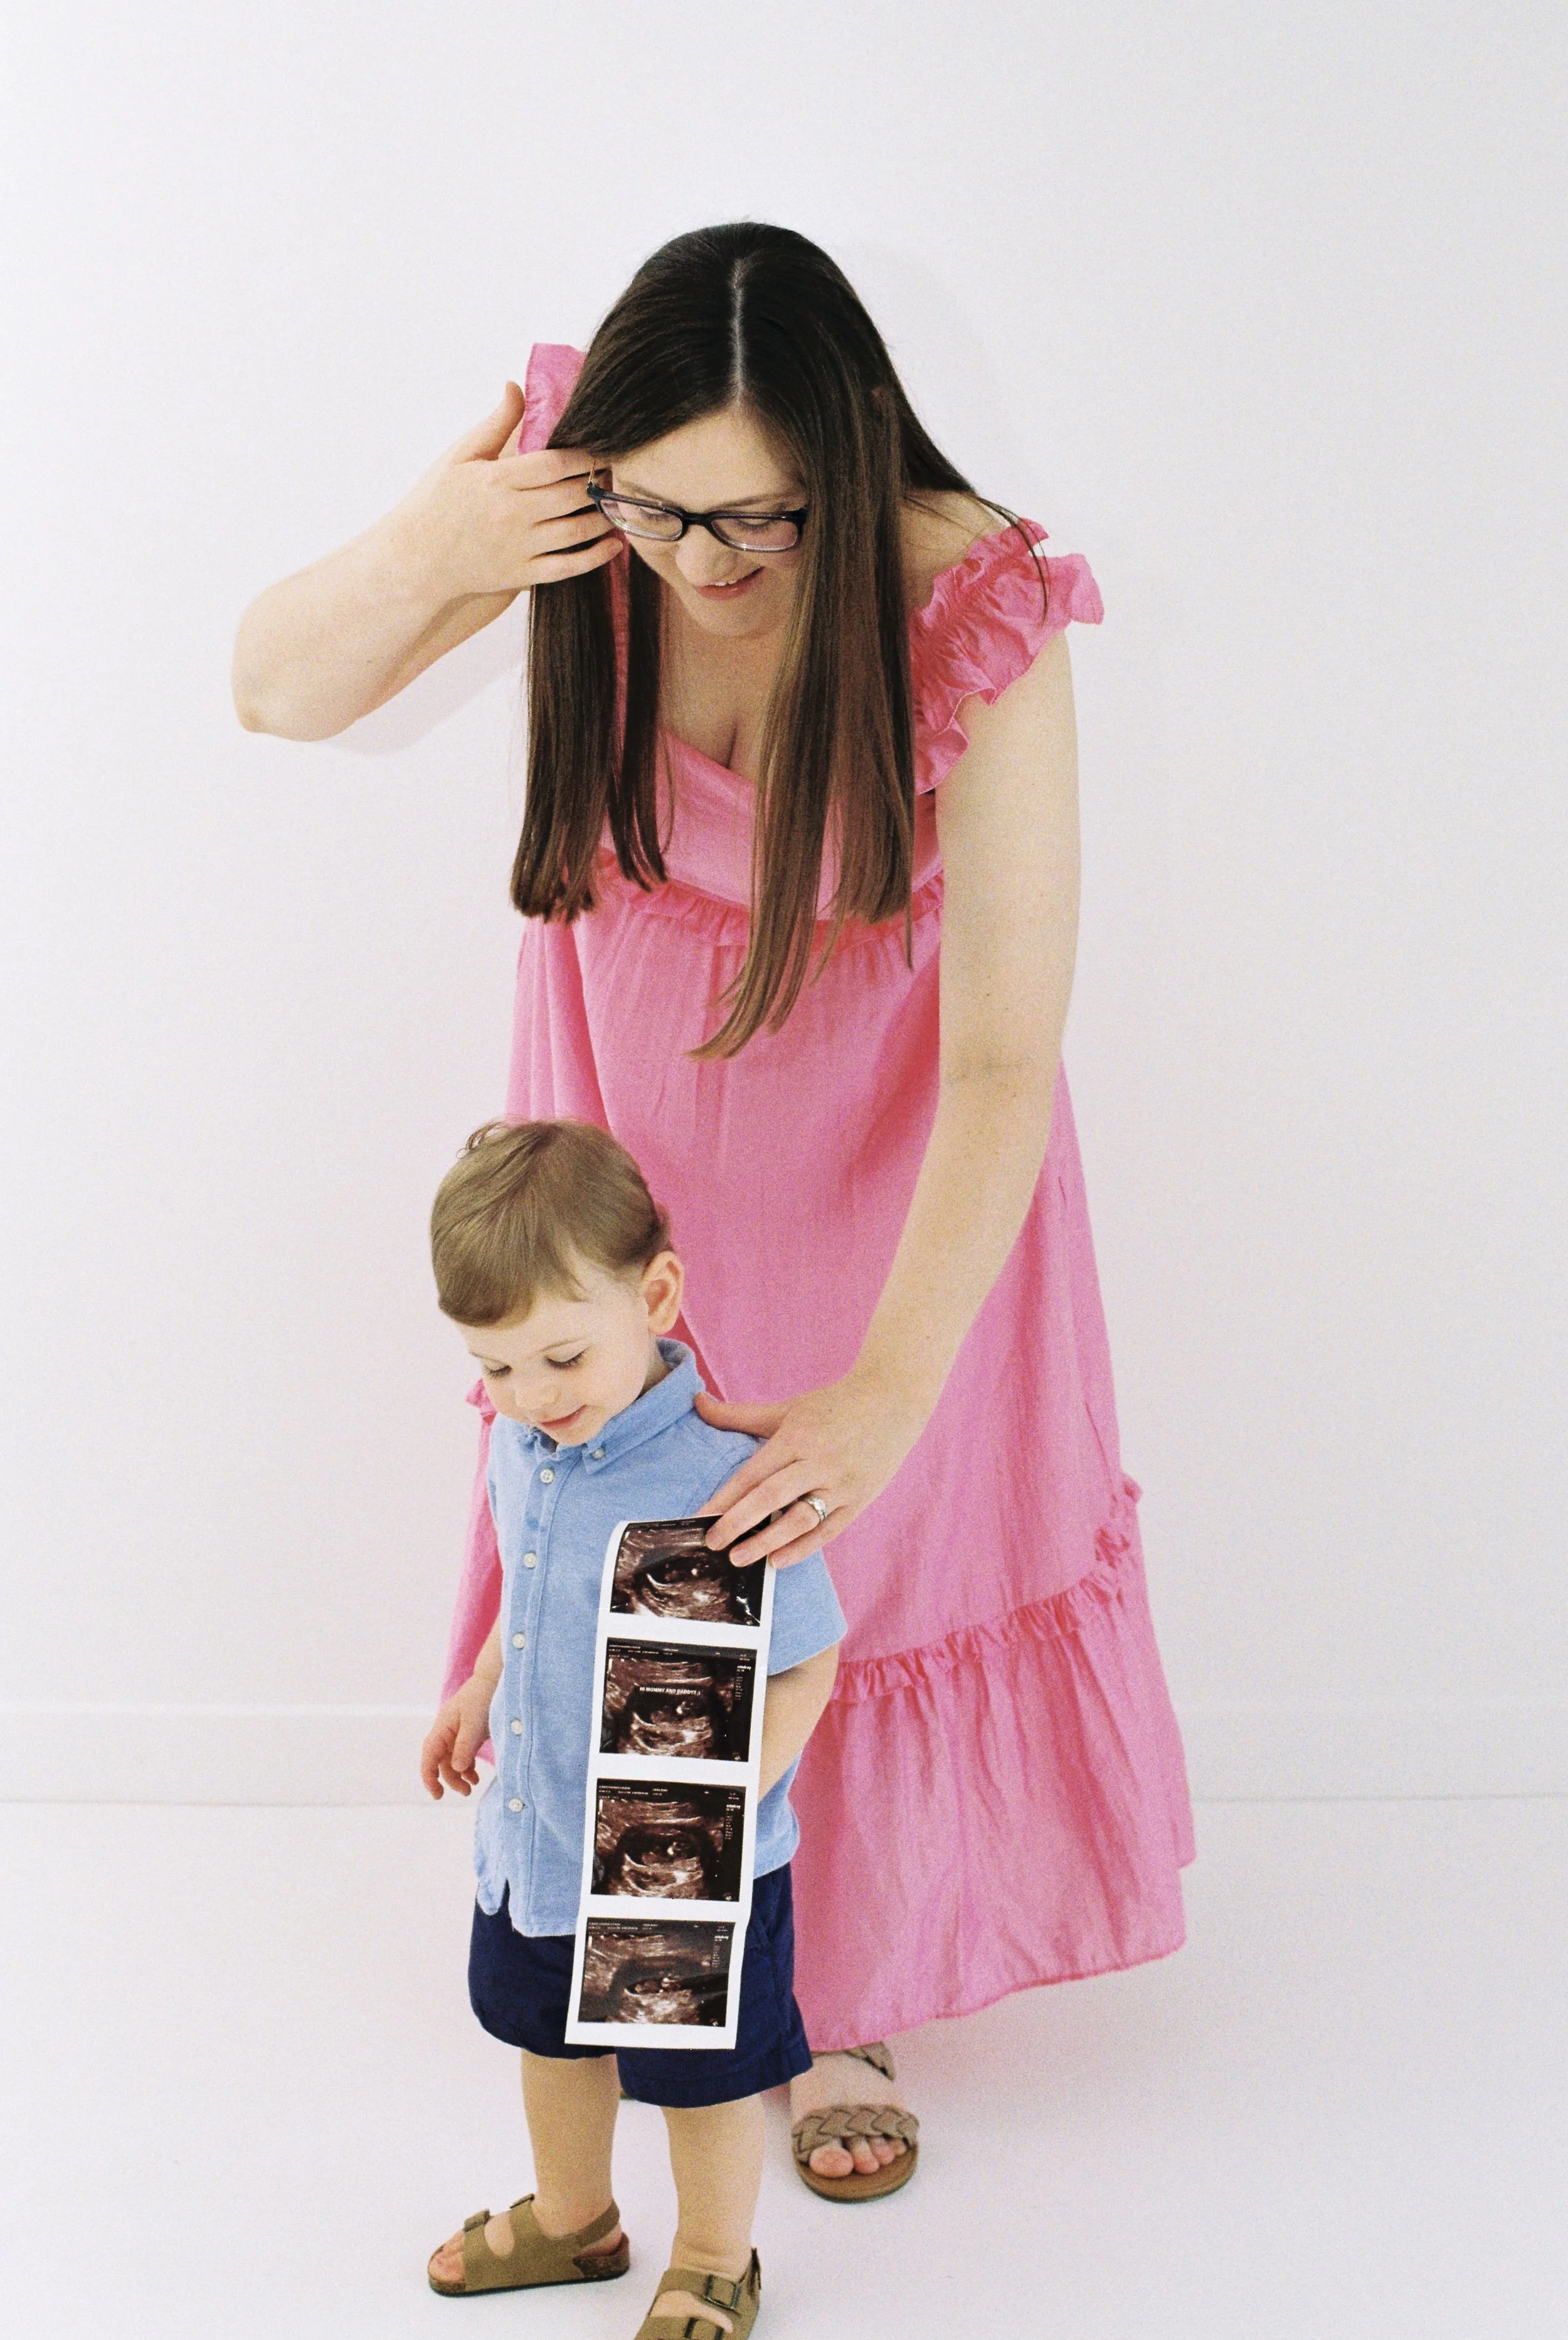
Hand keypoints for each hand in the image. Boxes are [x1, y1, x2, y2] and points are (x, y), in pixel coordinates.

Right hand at [386, 383, 621, 604]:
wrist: (416, 559)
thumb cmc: (437, 501)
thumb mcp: (460, 456)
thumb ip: (495, 424)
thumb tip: (516, 385)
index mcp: (498, 480)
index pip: (555, 462)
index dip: (585, 453)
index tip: (602, 445)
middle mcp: (513, 514)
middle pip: (573, 493)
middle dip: (600, 480)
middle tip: (618, 471)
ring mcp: (520, 547)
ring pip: (578, 529)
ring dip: (605, 516)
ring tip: (618, 502)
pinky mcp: (523, 575)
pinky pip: (569, 567)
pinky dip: (597, 557)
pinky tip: (614, 544)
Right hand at [419, 1671, 496, 1799]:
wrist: (496, 1679)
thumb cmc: (483, 1697)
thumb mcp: (475, 1723)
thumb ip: (464, 1745)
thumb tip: (455, 1768)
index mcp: (443, 1727)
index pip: (429, 1756)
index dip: (429, 1777)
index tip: (437, 1794)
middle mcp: (447, 1731)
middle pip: (440, 1761)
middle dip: (449, 1779)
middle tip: (465, 1793)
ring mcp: (457, 1732)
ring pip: (452, 1760)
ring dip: (459, 1775)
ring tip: (473, 1786)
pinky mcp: (470, 1733)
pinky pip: (463, 1755)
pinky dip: (468, 1767)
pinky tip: (476, 1775)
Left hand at [694, 1368, 927, 1568]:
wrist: (893, 1401)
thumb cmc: (832, 1405)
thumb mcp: (786, 1409)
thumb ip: (739, 1414)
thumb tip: (696, 1402)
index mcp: (796, 1437)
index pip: (753, 1473)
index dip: (725, 1498)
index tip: (699, 1519)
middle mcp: (818, 1461)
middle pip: (772, 1497)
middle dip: (738, 1523)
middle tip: (713, 1545)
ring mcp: (841, 1483)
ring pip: (800, 1519)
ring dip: (768, 1541)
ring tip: (740, 1559)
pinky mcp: (859, 1499)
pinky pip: (827, 1530)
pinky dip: (802, 1548)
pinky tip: (777, 1561)